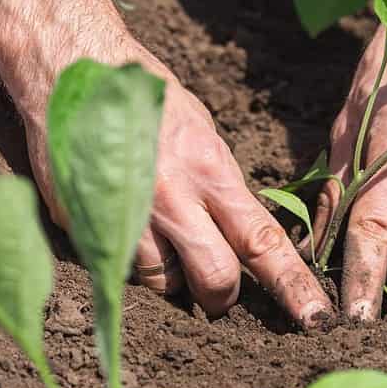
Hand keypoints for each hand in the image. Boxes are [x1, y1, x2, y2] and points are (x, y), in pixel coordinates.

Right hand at [0, 0, 331, 327]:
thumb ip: (220, 187)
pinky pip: (117, 266)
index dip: (293, 286)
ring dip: (167, 273)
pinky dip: (126, 256)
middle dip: (220, 294)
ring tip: (156, 230)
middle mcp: (171, 200)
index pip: (262, 242)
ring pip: (162, 283)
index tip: (315, 319)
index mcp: (209, 171)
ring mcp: (125, 217)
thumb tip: (238, 231)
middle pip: (214, 281)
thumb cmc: (145, 98)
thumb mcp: (202, 133)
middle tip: (214, 286)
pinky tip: (120, 219)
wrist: (70, 68)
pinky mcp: (85, 227)